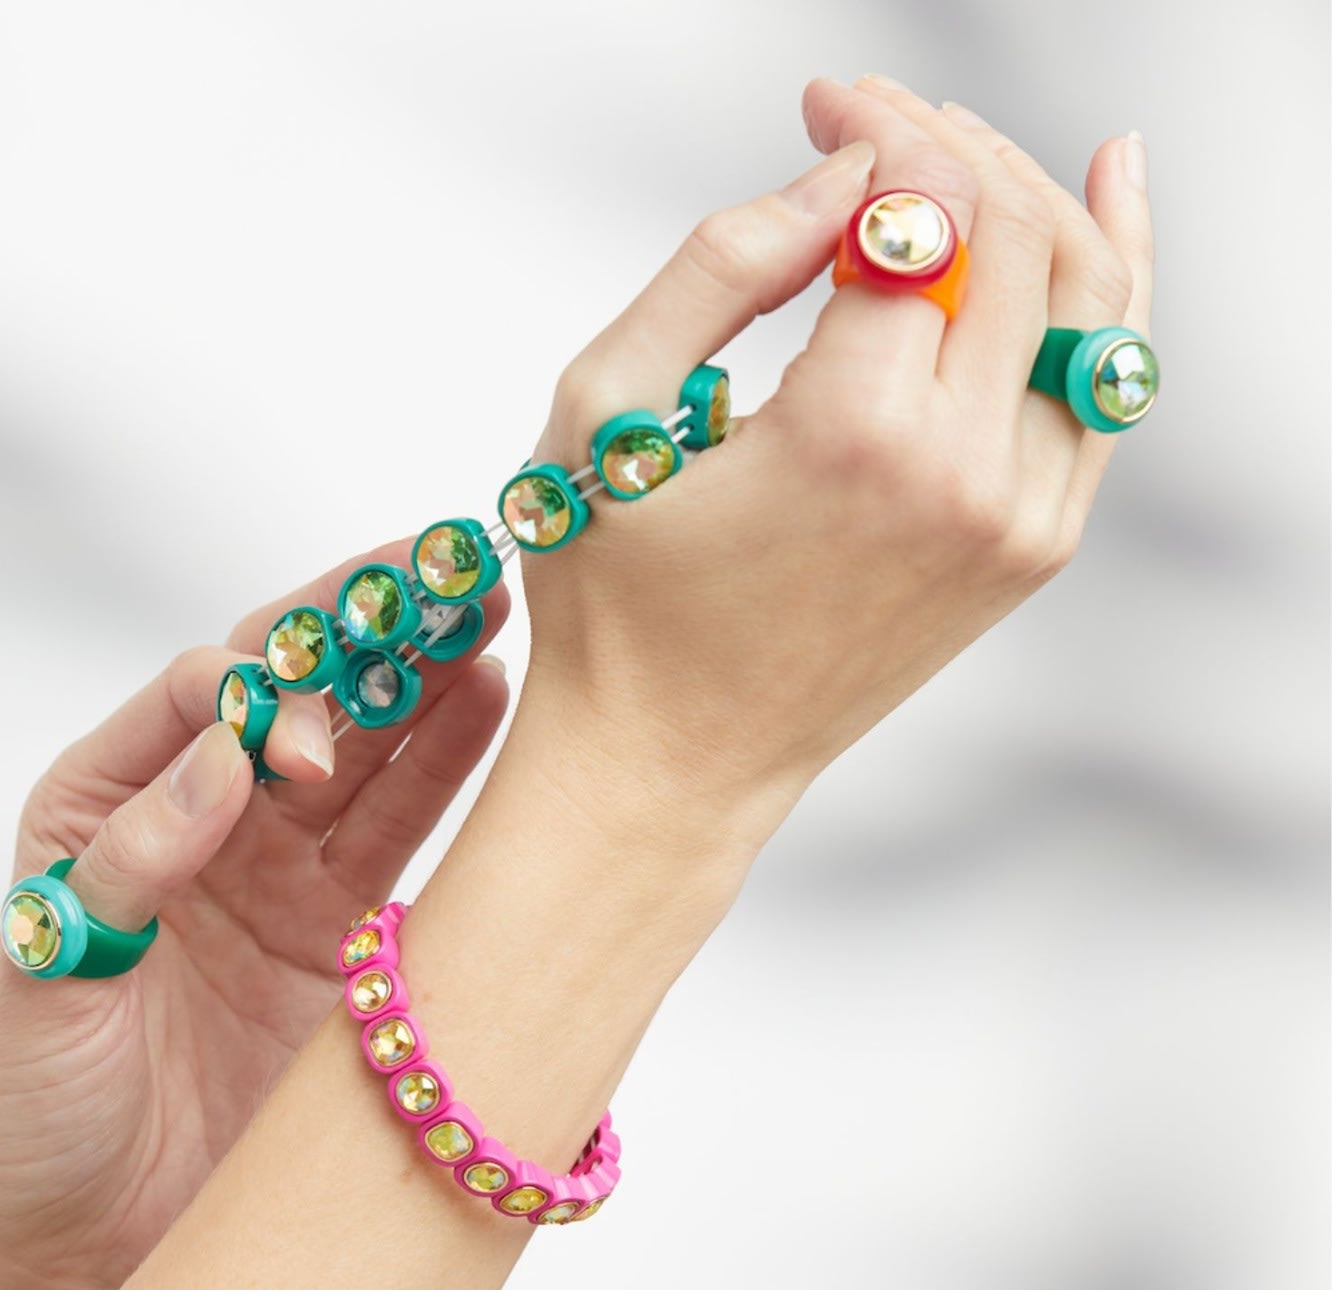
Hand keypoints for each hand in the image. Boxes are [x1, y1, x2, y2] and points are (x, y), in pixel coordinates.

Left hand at [0, 544, 509, 1289]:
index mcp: (107, 803)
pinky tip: (488, 702)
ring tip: (487, 619)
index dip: (261, 694)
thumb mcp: (47, 983)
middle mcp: (204, 818)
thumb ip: (129, 864)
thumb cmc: (39, 1113)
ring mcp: (282, 870)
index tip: (298, 750)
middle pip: (298, 695)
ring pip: (365, 749)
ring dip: (425, 681)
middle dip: (370, 633)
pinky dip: (448, 765)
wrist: (94, 1243)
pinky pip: (403, 829)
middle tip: (445, 576)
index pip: (200, 696)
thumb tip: (224, 759)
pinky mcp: (345, 929)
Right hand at [521, 77, 1151, 812]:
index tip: (823, 102)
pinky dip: (1106, 289)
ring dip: (1033, 199)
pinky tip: (1101, 208)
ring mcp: (1018, 521)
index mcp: (855, 434)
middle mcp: (965, 476)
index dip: (878, 124)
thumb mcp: (606, 411)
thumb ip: (718, 260)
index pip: (924, 209)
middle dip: (950, 143)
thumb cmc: (616, 606)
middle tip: (874, 118)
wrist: (673, 764)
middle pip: (1018, 233)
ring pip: (1091, 298)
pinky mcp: (1031, 550)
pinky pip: (1103, 387)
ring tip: (964, 147)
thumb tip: (839, 172)